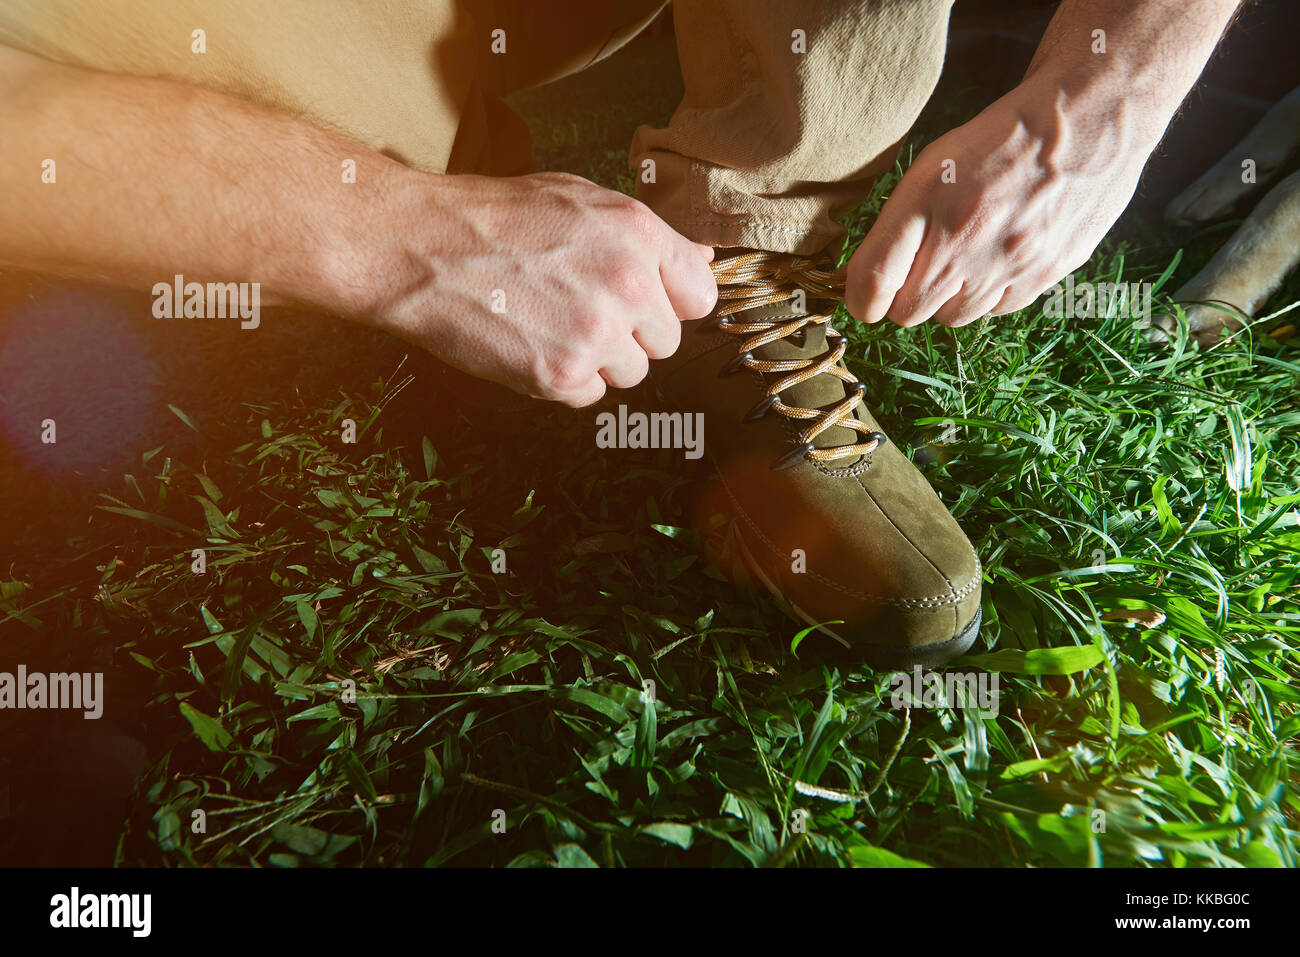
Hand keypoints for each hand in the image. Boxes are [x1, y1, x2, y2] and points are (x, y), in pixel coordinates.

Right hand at [358, 171, 716, 406]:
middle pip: (667, 342)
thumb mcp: (581, 200)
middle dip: (632, 332)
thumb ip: (647, 236)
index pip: (700, 296)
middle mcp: (627, 286)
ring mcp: (595, 335)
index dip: (670, 300)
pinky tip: (532, 343)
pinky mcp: (561, 376)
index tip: (641, 299)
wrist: (422, 248)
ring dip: (599, 359)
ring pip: (631, 373)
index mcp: (639, 235)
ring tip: (550, 322)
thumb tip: (702, 260)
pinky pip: (590, 396)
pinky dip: (564, 380)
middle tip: (579, 306)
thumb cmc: (497, 218)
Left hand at [844, 73, 1158, 328]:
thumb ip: (896, 227)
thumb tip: (862, 284)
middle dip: (905, 297)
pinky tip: (999, 259)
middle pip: (909, 311)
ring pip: (952, 318)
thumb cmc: (1001, 139)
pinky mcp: (1044, 273)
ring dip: (948, 298)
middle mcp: (964, 238)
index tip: (864, 299)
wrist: (1088, 119)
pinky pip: (996, 311)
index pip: (872, 280)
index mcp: (927, 200)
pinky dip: (989, 296)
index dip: (860, 299)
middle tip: (920, 270)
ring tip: (966, 256)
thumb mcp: (933, 166)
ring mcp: (1006, 261)